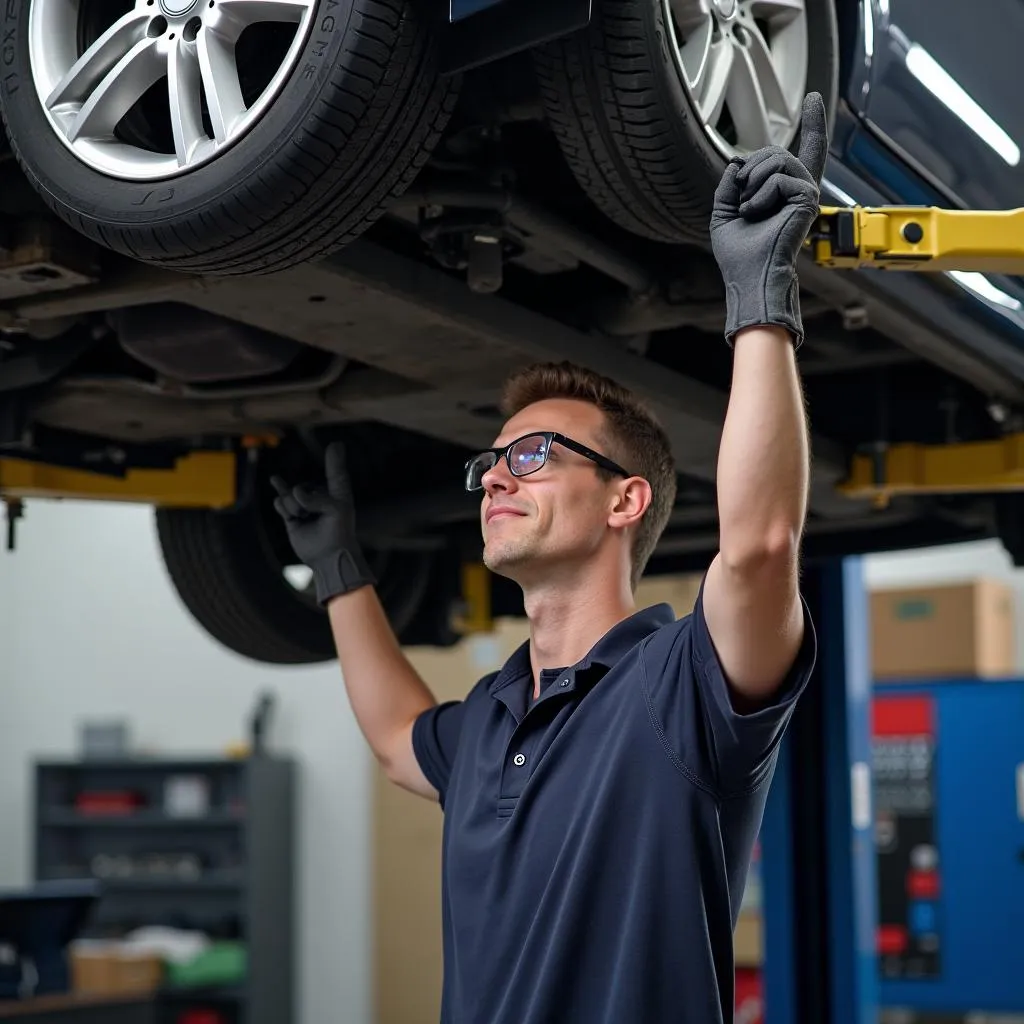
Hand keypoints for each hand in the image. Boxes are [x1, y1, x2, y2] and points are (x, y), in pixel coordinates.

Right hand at [270, 442, 375, 605]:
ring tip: (304, 518)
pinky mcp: (292, 516)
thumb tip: (295, 491)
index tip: (336, 445)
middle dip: (304, 501)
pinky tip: (291, 514)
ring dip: (293, 507)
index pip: (334, 472)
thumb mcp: (336, 509)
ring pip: (288, 495)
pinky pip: (280, 503)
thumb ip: (316, 498)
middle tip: (314, 515)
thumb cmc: (339, 531)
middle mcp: (319, 495)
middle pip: (301, 487)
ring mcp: (304, 505)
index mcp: (336, 492)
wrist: (329, 556)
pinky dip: (283, 507)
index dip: (334, 459)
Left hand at [709, 92, 828, 346]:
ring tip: (748, 208)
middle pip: (775, 151)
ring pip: (777, 158)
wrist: (747, 275)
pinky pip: (779, 178)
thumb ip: (730, 184)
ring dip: (752, 181)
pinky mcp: (807, 199)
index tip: (814, 97)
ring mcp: (805, 193)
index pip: (802, 153)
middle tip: (741, 198)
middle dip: (750, 169)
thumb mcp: (724, 211)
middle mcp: (798, 190)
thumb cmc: (738, 253)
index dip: (812, 124)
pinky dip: (759, 195)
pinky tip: (755, 213)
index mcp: (783, 192)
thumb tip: (738, 162)